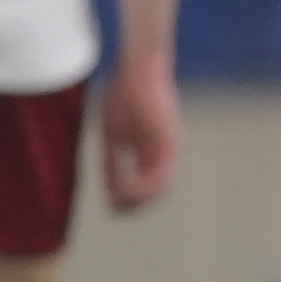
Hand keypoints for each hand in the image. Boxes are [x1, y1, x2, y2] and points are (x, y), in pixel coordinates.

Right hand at [100, 56, 180, 212]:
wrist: (138, 71)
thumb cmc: (123, 96)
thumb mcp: (112, 135)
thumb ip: (113, 162)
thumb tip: (110, 187)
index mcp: (153, 151)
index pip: (144, 184)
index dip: (127, 198)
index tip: (110, 205)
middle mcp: (166, 153)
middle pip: (155, 191)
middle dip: (134, 205)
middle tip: (114, 210)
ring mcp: (170, 149)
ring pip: (160, 188)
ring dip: (138, 200)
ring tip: (118, 202)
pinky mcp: (169, 143)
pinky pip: (159, 175)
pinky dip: (142, 188)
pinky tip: (125, 189)